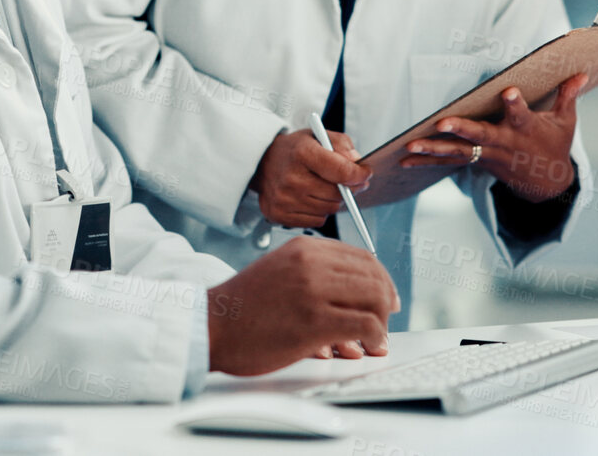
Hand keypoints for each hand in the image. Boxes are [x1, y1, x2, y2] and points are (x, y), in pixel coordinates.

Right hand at [206, 238, 398, 375]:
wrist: (212, 326)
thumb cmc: (244, 307)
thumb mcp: (279, 271)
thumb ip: (314, 273)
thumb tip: (357, 293)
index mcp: (304, 248)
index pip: (362, 257)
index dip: (381, 280)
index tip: (385, 299)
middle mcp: (311, 263)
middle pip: (374, 277)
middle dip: (385, 303)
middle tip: (384, 323)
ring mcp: (313, 290)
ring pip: (375, 299)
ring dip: (382, 324)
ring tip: (374, 341)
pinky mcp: (314, 321)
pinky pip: (365, 325)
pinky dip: (374, 339)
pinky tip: (366, 348)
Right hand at [249, 129, 370, 227]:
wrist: (261, 163)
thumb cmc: (294, 151)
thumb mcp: (318, 136)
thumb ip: (341, 144)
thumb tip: (357, 163)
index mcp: (302, 153)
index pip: (341, 171)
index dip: (359, 174)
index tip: (365, 173)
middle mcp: (291, 178)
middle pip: (337, 194)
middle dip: (347, 188)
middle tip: (347, 181)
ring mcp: (283, 199)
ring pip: (328, 210)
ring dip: (332, 201)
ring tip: (322, 187)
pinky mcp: (279, 215)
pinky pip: (316, 221)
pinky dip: (318, 211)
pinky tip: (309, 198)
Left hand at [400, 73, 586, 200]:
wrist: (546, 184)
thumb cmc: (554, 145)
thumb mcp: (565, 121)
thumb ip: (568, 95)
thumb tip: (582, 73)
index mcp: (525, 128)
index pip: (521, 113)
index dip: (515, 103)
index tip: (509, 92)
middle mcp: (504, 142)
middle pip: (481, 135)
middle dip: (462, 129)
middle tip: (443, 123)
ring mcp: (488, 154)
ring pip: (458, 152)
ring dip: (433, 150)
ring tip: (411, 146)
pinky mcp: (476, 162)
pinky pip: (448, 163)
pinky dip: (426, 162)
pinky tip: (404, 160)